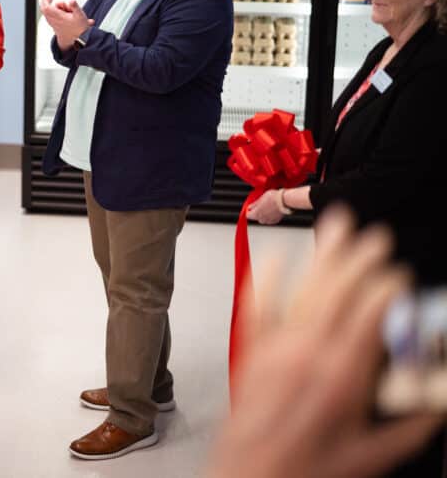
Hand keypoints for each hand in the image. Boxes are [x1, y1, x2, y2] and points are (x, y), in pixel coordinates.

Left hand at [38, 0, 91, 49]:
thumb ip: (75, 6)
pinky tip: (65, 12)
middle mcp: (54, 21)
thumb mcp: (80, 16)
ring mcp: (53, 24)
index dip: (44, 0)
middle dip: (46, 2)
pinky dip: (55, 12)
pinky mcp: (55, 27)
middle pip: (44, 10)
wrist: (78, 42)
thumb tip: (71, 0)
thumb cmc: (80, 28)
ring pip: (49, 13)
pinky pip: (51, 17)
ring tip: (67, 9)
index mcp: (58, 17)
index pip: (46, 8)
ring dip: (55, 8)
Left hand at [208, 207, 443, 477]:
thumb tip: (435, 400)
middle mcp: (308, 356)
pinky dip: (265, 279)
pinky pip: (256, 308)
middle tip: (375, 237)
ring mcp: (276, 351)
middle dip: (359, 259)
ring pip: (302, 290)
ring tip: (336, 228)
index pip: (370, 314)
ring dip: (322, 256)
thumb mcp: (374, 455)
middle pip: (338, 292)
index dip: (387, 287)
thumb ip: (409, 423)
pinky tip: (275, 257)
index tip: (399, 274)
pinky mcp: (251, 355)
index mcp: (343, 377)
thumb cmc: (307, 470)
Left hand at [246, 189, 285, 224]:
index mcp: (256, 214)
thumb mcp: (261, 198)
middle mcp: (262, 219)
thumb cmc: (272, 198)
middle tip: (261, 205)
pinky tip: (273, 209)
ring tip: (268, 206)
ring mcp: (269, 221)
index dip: (249, 210)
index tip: (251, 206)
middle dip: (257, 212)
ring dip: (264, 214)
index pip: (248, 215)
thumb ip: (254, 204)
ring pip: (263, 219)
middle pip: (256, 217)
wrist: (285, 201)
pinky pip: (270, 219)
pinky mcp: (276, 221)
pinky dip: (270, 215)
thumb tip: (250, 207)